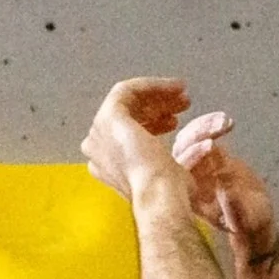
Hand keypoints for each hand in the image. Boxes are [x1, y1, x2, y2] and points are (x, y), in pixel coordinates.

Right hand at [80, 78, 192, 203]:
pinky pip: (128, 90)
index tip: (175, 121)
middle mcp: (95, 148)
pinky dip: (153, 85)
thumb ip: (155, 163)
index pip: (124, 135)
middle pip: (126, 117)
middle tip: (182, 105)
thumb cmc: (165, 193)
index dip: (150, 125)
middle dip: (156, 108)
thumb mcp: (159, 177)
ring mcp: (99, 131)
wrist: (158, 193)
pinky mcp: (109, 115)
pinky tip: (175, 86)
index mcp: (103, 166)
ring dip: (157, 96)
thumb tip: (166, 158)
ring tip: (184, 99)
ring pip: (128, 102)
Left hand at [170, 111, 278, 259]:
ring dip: (204, 126)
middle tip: (219, 124)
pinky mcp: (206, 158)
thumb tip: (228, 194)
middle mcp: (187, 180)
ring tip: (225, 120)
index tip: (211, 144)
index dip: (193, 155)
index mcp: (190, 197)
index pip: (181, 171)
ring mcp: (195, 168)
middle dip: (198, 134)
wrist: (253, 221)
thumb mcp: (247, 220)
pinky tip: (225, 121)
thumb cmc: (249, 224)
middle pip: (181, 150)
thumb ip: (238, 209)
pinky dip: (211, 125)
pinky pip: (201, 137)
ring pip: (189, 140)